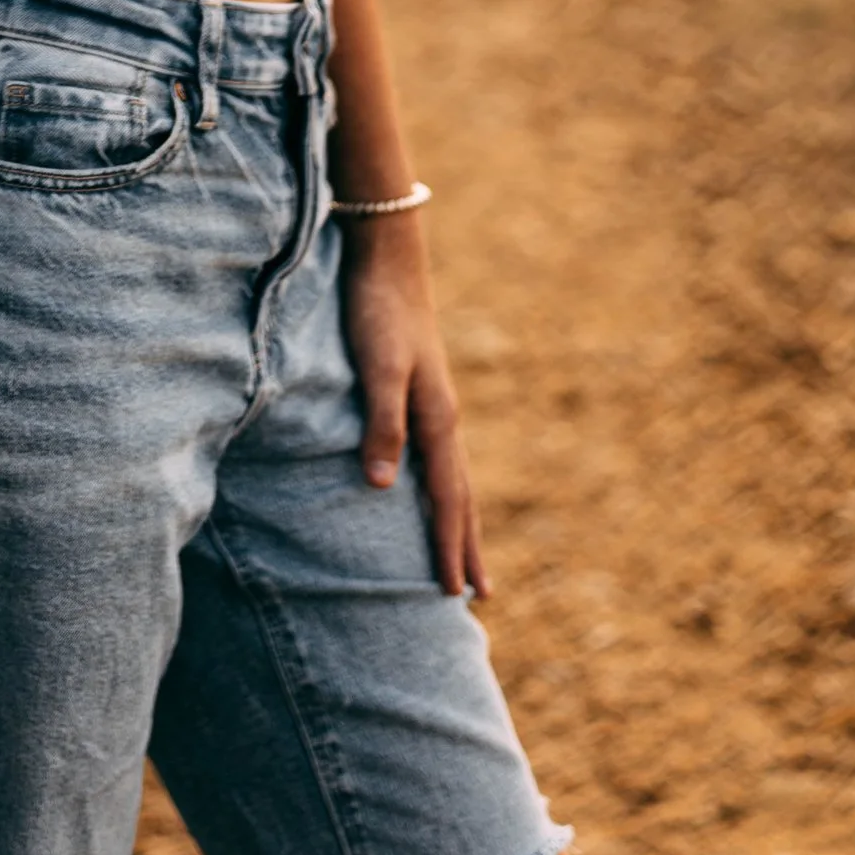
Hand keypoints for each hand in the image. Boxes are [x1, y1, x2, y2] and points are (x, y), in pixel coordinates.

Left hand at [340, 215, 486, 598]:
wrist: (386, 257)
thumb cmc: (376, 310)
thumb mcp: (376, 367)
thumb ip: (382, 423)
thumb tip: (384, 488)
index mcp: (438, 419)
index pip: (447, 499)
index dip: (449, 546)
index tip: (453, 594)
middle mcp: (445, 418)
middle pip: (462, 496)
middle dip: (468, 546)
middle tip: (479, 598)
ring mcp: (436, 405)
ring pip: (456, 477)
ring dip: (462, 521)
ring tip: (465, 557)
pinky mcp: (421, 392)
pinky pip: (441, 457)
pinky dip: (446, 488)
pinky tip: (436, 491)